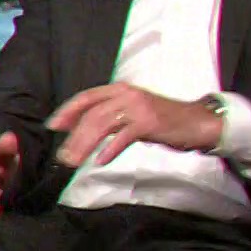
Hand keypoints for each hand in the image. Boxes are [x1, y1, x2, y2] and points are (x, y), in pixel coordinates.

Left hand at [47, 83, 223, 167]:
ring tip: (75, 161)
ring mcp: (138, 107)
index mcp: (119, 90)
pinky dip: (110, 149)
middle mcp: (126, 94)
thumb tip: (80, 128)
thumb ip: (110, 116)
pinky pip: (123, 137)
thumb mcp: (132, 112)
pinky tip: (101, 161)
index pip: (86, 97)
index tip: (53, 126)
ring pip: (103, 125)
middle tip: (63, 156)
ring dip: (86, 145)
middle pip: (92, 114)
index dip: (68, 111)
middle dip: (74, 136)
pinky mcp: (149, 123)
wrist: (196, 121)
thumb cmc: (163, 120)